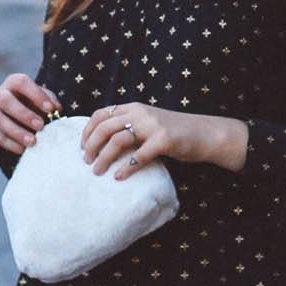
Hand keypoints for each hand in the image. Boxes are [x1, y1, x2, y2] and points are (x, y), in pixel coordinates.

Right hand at [0, 71, 59, 155]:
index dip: (36, 95)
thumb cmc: (34, 102)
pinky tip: (23, 149)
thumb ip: (50, 101)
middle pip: (6, 101)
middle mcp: (0, 94)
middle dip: (24, 114)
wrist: (19, 112)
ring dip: (16, 132)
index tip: (50, 109)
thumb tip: (56, 110)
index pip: (21, 83)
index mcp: (14, 82)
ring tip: (33, 142)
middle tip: (40, 126)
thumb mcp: (43, 97)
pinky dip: (11, 144)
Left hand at [83, 103, 247, 177]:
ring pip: (117, 140)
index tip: (82, 147)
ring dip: (103, 158)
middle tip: (86, 162)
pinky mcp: (164, 140)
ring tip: (97, 171)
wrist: (204, 133)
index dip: (87, 130)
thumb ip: (129, 126)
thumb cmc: (174, 132)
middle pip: (104, 127)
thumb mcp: (148, 123)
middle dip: (91, 146)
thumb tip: (101, 142)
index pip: (101, 114)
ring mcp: (152, 126)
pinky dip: (126, 168)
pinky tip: (119, 177)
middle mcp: (140, 113)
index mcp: (134, 108)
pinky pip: (138, 156)